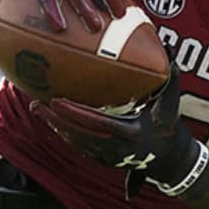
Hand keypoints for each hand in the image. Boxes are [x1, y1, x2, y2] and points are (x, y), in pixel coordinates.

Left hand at [30, 64, 208, 196]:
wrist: (169, 159)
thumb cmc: (169, 125)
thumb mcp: (171, 102)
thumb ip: (170, 76)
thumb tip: (170, 49)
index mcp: (131, 133)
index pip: (98, 123)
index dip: (76, 113)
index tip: (57, 100)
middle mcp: (116, 148)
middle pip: (79, 134)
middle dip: (56, 120)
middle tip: (38, 103)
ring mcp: (107, 157)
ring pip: (75, 142)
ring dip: (54, 126)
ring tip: (37, 107)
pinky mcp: (102, 160)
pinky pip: (78, 146)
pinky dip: (62, 133)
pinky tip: (49, 119)